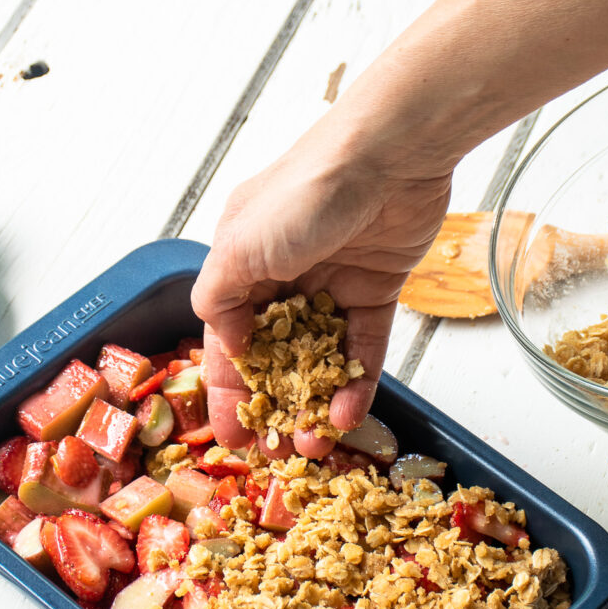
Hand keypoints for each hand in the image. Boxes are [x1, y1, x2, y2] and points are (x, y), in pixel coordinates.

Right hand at [191, 116, 452, 458]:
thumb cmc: (305, 192)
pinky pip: (361, 350)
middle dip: (276, 409)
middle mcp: (283, 279)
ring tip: (317, 443)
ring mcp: (331, 288)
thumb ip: (218, 301)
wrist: (389, 156)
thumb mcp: (238, 248)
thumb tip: (227, 348)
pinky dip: (356, 383)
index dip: (230, 394)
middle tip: (281, 452)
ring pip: (320, 363)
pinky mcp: (375, 293)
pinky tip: (348, 413)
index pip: (228, 344)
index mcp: (242, 267)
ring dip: (316, 405)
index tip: (234, 438)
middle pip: (277, 361)